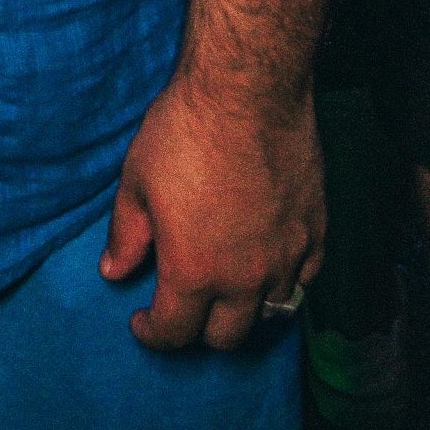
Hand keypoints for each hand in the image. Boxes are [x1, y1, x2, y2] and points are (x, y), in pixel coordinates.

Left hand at [101, 72, 323, 350]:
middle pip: (226, 336)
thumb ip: (126, 236)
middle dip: (198, 330)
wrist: (246, 92)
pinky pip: (304, 279)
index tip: (142, 321)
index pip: (174, 331)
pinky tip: (267, 265)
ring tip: (226, 290)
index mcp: (194, 271)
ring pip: (272, 314)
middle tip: (183, 306)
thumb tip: (113, 273)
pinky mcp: (315, 234)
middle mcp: (245, 279)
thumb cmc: (183, 132)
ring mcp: (287, 259)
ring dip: (245, 310)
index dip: (153, 333)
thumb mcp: (136, 182)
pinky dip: (284, 282)